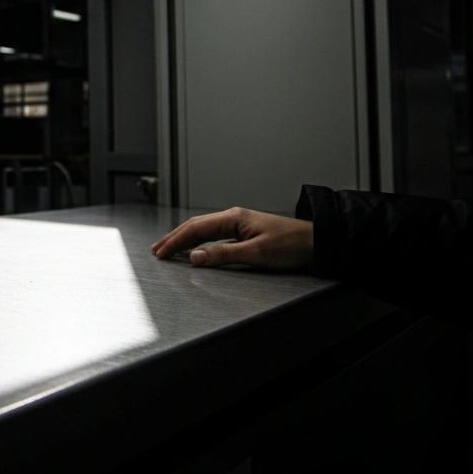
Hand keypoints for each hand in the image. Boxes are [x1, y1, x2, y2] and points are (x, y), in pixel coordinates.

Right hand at [150, 207, 312, 269]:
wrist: (315, 241)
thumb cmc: (290, 245)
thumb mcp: (255, 252)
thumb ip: (223, 254)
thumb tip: (195, 256)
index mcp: (233, 218)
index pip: (196, 229)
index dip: (175, 241)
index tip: (161, 252)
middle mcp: (233, 217)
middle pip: (196, 226)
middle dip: (174, 238)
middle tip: (157, 250)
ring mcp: (239, 224)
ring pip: (204, 229)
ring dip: (185, 239)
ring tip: (169, 248)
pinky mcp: (245, 232)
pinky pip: (214, 234)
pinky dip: (199, 241)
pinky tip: (195, 248)